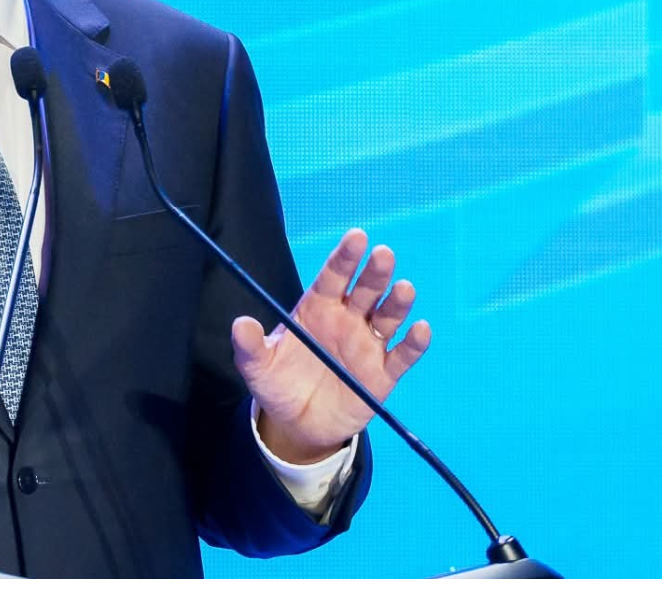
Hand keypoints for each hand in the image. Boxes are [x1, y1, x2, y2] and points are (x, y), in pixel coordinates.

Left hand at [232, 228, 431, 464]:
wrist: (297, 424)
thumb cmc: (278, 383)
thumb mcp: (257, 367)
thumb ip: (250, 346)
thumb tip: (241, 324)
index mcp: (318, 308)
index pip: (334, 276)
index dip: (345, 257)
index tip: (357, 237)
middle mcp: (347, 320)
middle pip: (365, 291)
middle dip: (375, 273)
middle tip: (383, 254)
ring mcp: (367, 345)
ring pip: (387, 317)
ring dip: (397, 303)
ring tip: (403, 289)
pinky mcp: (383, 374)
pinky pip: (402, 356)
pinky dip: (414, 343)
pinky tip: (420, 330)